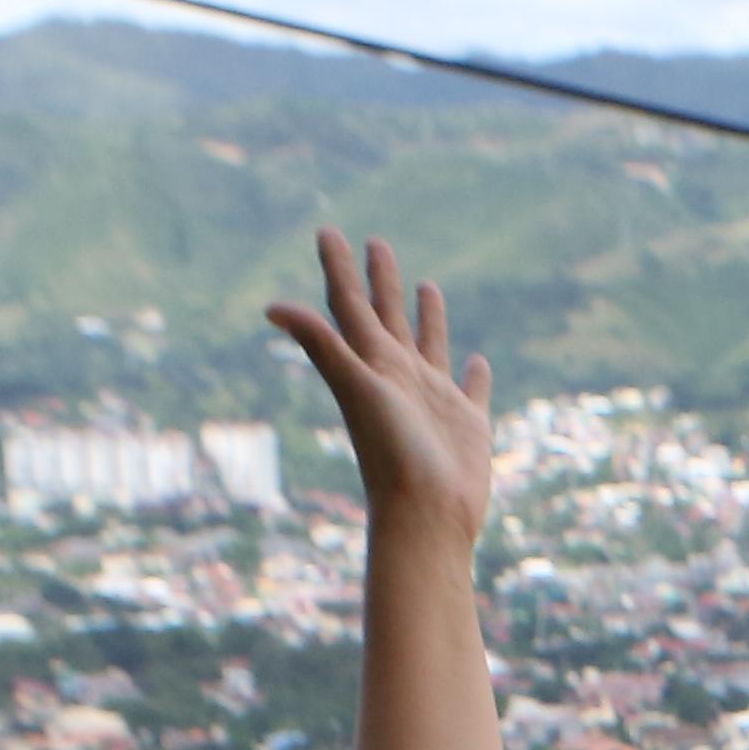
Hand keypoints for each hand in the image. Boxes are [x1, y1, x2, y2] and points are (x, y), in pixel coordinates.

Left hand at [265, 227, 495, 537]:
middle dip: (380, 280)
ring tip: (426, 285)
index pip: (350, 306)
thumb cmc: (391, 456)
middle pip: (386, 317)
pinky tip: (477, 360)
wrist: (426, 518)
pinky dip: (474, 374)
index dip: (339, 269)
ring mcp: (433, 400)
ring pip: (429, 346)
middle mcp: (399, 377)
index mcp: (371, 365)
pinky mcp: (467, 424)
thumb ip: (321, 344)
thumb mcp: (356, 389)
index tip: (329, 231)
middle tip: (376, 242)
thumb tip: (271, 307)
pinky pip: (472, 389)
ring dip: (426, 318)